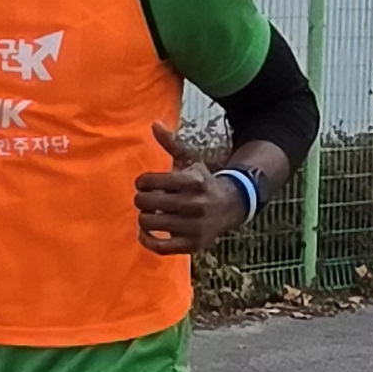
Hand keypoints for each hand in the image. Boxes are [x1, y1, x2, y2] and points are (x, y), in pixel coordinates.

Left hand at [135, 123, 245, 254]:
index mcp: (193, 180)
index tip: (145, 184)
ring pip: (150, 223)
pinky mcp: (193, 244)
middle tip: (146, 199)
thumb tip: (154, 124)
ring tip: (149, 214)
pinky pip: (160, 247)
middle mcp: (195, 204)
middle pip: (146, 203)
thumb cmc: (202, 181)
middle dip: (141, 199)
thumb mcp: (190, 160)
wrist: (230, 205)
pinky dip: (147, 240)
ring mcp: (194, 226)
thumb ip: (171, 144)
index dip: (142, 182)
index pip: (149, 182)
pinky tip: (145, 232)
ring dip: (144, 218)